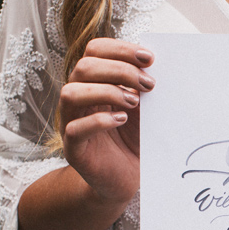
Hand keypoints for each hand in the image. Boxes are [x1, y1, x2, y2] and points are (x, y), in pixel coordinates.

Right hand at [59, 38, 154, 203]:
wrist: (126, 180)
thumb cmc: (134, 140)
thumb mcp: (144, 109)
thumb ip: (144, 87)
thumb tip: (156, 65)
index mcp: (94, 83)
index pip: (95, 51)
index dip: (120, 49)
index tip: (150, 59)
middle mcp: (79, 99)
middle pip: (84, 67)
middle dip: (120, 70)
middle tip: (149, 85)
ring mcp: (72, 122)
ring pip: (72, 93)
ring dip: (107, 92)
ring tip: (134, 103)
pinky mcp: (73, 148)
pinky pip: (76, 128)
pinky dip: (100, 121)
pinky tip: (122, 120)